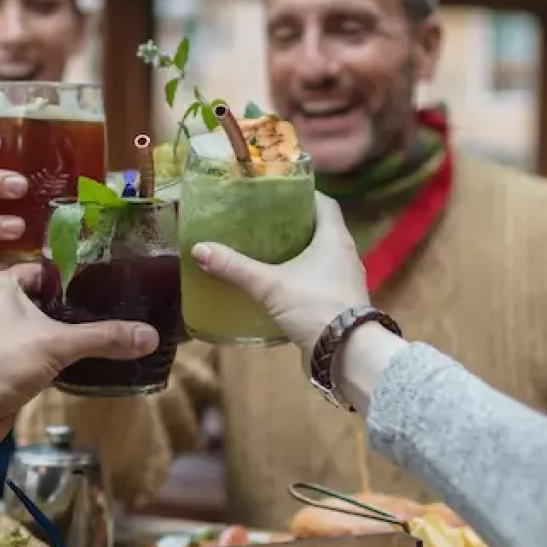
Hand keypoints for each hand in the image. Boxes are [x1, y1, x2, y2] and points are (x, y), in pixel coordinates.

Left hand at [0, 265, 158, 456]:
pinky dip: (62, 359)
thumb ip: (103, 338)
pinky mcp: (5, 366)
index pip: (47, 271)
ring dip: (72, 337)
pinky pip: (40, 355)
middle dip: (80, 310)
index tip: (112, 281)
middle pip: (49, 301)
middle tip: (120, 309)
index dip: (78, 276)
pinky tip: (92, 362)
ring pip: (45, 330)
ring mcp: (0, 338)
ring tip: (113, 334)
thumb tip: (150, 335)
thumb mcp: (55, 344)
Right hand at [190, 192, 369, 358]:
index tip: (280, 192)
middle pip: (321, 229)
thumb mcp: (270, 285)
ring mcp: (345, 281)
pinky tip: (281, 284)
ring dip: (300, 252)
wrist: (347, 354)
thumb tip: (199, 249)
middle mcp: (345, 255)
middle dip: (295, 223)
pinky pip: (320, 280)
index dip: (305, 194)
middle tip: (265, 220)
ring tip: (269, 250)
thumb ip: (235, 267)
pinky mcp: (340, 303)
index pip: (325, 203)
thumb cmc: (314, 307)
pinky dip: (303, 277)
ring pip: (322, 256)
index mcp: (335, 239)